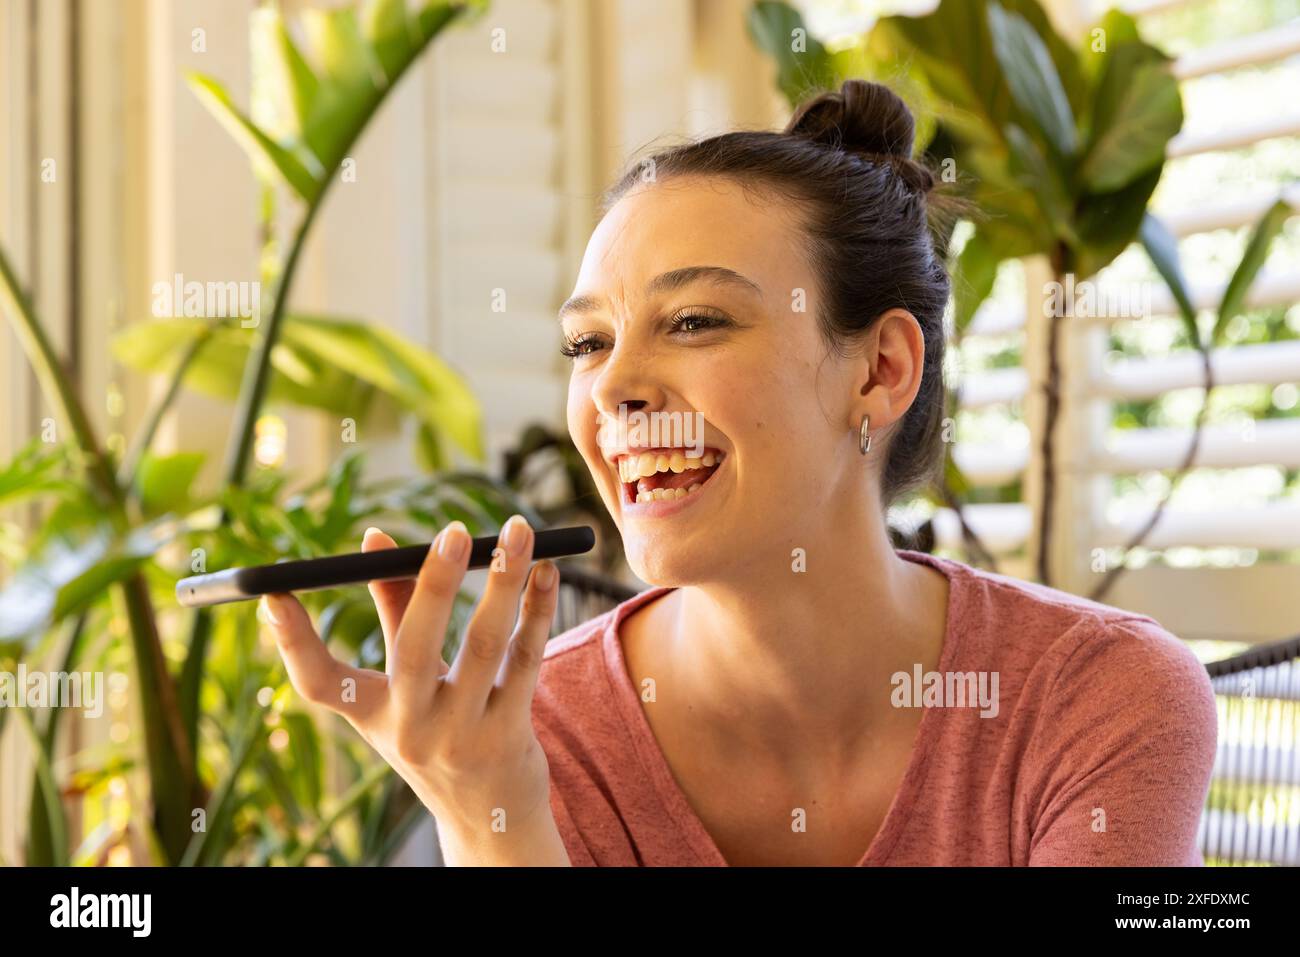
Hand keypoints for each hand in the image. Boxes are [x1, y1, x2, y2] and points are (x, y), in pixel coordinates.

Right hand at [259, 515, 569, 864]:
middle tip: (452, 531)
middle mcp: (410, 729)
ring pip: (484, 646)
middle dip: (434, 585)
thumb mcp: (406, 683)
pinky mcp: (509, 734)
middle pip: (415, 650)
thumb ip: (395, 608)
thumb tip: (376, 538)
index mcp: (373, 714)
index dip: (292, 642)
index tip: (272, 594)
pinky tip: (547, 572)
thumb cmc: (440, 726)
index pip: (320, 682)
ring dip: (504, 581)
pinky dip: (537, 611)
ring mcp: (461, 736)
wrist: (489, 814)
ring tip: (518, 530)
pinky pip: (526, 660)